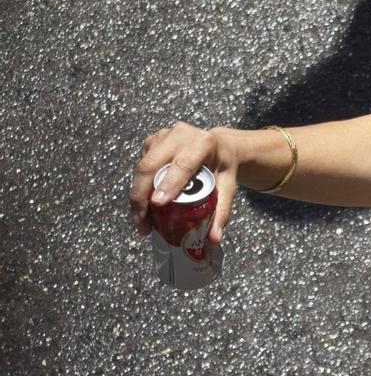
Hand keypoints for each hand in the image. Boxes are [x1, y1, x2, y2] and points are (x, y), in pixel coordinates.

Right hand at [130, 122, 242, 247]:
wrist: (219, 146)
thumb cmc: (223, 166)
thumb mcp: (228, 185)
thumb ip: (222, 211)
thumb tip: (213, 240)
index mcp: (202, 143)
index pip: (182, 165)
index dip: (168, 184)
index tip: (157, 204)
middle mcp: (180, 135)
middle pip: (152, 166)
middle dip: (142, 196)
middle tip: (142, 223)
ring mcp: (163, 136)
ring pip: (141, 168)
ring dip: (137, 196)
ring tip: (141, 221)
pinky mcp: (151, 142)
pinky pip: (140, 167)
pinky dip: (138, 187)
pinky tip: (143, 205)